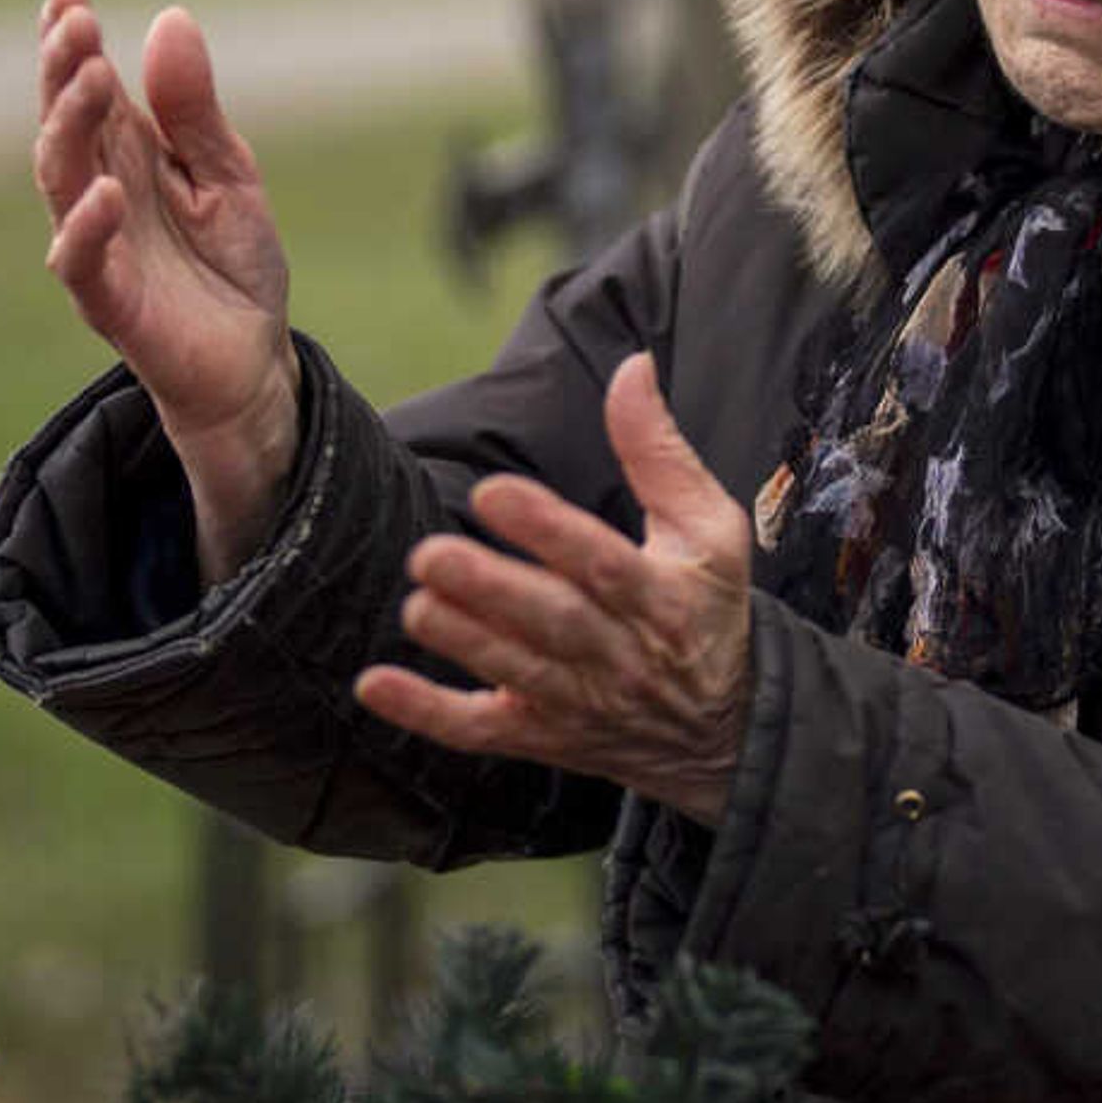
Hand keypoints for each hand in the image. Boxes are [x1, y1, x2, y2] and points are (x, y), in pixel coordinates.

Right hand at [34, 0, 296, 572]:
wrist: (253, 360)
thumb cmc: (231, 263)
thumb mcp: (229, 171)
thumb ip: (194, 109)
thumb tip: (169, 19)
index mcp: (127, 153)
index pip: (86, 88)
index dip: (69, 41)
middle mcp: (100, 192)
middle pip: (64, 122)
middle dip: (61, 69)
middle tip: (73, 21)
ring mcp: (99, 246)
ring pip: (61, 180)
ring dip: (70, 127)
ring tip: (90, 77)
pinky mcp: (110, 301)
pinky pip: (83, 262)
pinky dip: (89, 226)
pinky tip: (108, 191)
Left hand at [354, 354, 751, 823]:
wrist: (726, 732)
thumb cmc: (708, 610)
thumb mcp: (709, 528)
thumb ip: (659, 450)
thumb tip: (633, 367)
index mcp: (662, 596)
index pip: (602, 562)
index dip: (547, 530)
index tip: (493, 493)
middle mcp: (622, 654)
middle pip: (553, 624)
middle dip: (491, 592)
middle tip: (430, 555)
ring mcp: (581, 702)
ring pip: (517, 673)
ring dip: (463, 642)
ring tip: (418, 605)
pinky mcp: (544, 735)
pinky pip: (481, 731)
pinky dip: (428, 715)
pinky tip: (376, 686)